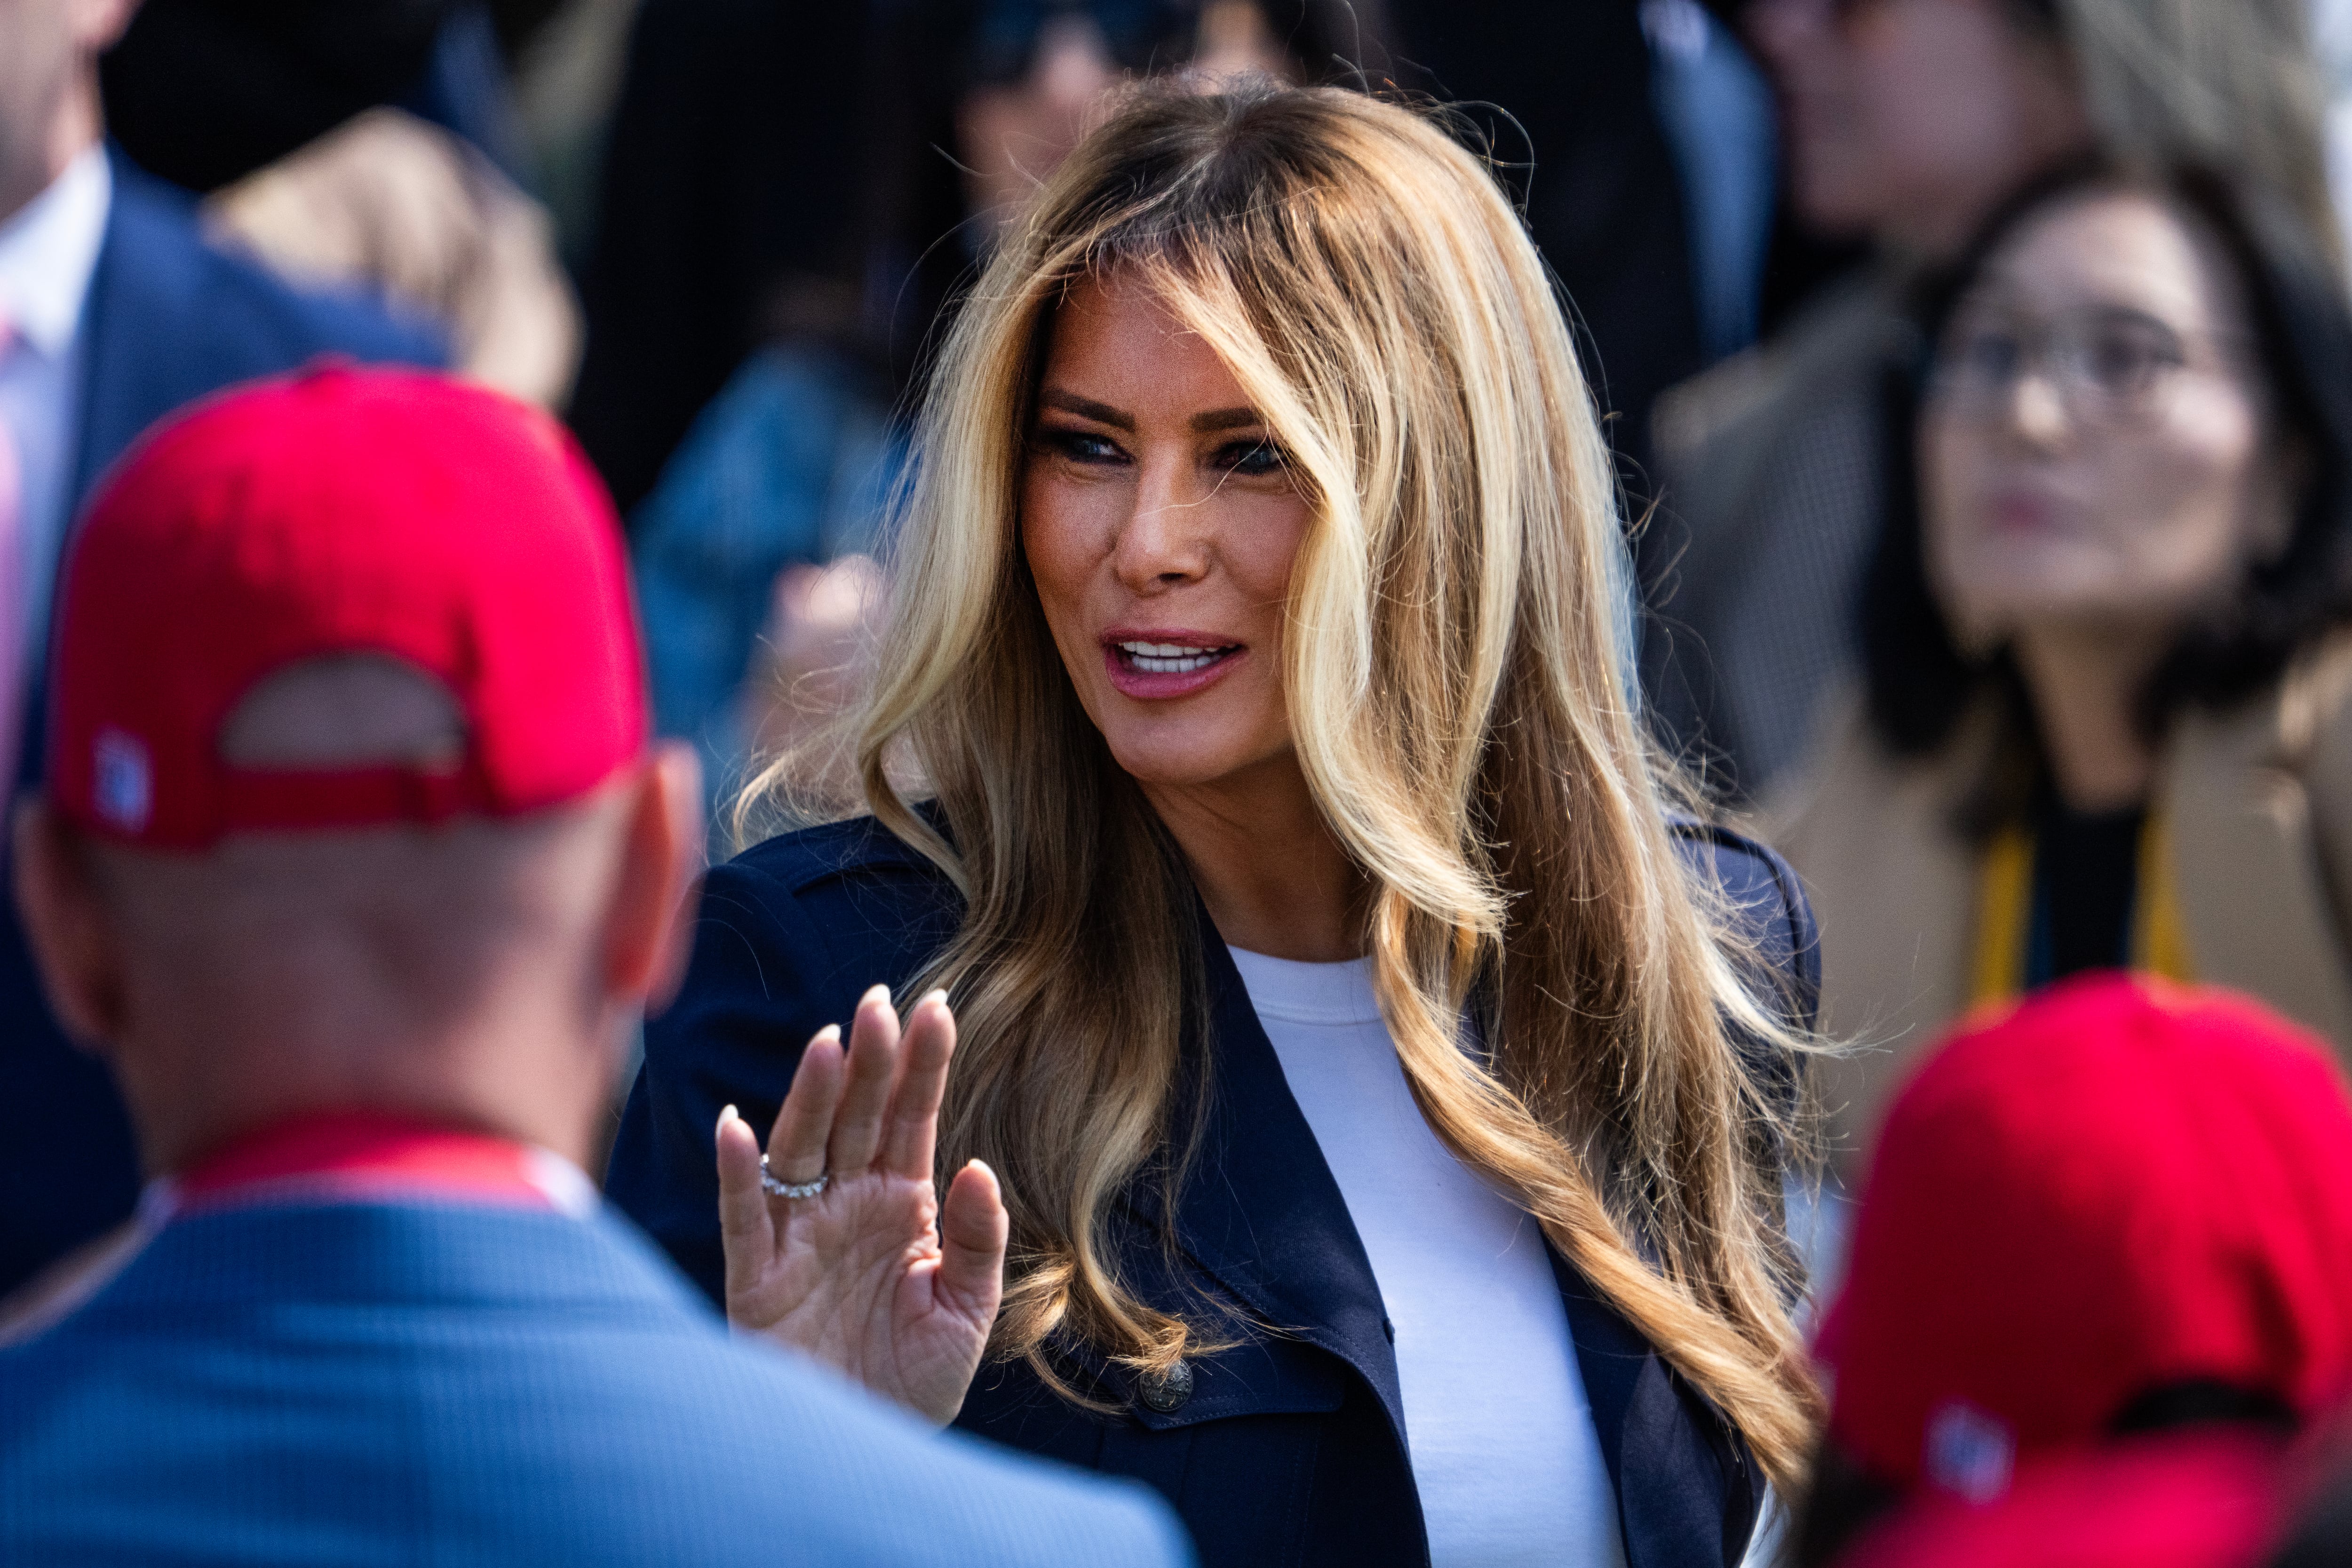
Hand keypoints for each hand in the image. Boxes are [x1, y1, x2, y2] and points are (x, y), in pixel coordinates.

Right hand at [716, 985, 1007, 1425]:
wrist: (863, 1450)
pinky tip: (737, 1128)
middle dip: (870, 1062)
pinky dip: (736, 1173)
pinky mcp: (756, 1278)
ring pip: (800, 1150)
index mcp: (901, 1204)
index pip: (911, 1119)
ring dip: (810, 1098)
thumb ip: (976, 1239)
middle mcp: (846, 1205)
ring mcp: (799, 1236)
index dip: (922, 1066)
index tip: (938, 1008)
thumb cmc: (913, 1380)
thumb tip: (977, 1165)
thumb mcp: (966, 1311)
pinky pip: (742, 1216)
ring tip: (827, 1045)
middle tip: (880, 1004)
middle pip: (856, 1118)